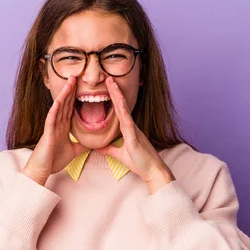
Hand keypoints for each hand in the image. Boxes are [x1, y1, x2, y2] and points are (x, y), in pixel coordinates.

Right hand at [22, 76, 86, 185]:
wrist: (42, 171)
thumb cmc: (53, 160)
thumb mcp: (74, 151)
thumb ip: (82, 145)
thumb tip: (94, 143)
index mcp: (63, 127)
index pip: (71, 108)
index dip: (76, 97)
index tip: (82, 86)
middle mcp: (57, 124)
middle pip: (65, 104)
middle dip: (70, 90)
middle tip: (76, 76)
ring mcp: (51, 128)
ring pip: (58, 108)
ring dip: (64, 95)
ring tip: (69, 82)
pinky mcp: (47, 134)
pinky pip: (51, 119)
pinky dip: (55, 110)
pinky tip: (58, 101)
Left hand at [95, 77, 175, 193]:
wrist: (153, 172)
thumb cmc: (140, 163)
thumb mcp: (119, 154)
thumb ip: (108, 149)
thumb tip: (96, 146)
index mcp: (128, 129)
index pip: (118, 110)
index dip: (113, 98)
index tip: (107, 87)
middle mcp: (131, 126)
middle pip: (120, 105)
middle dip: (114, 91)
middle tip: (108, 77)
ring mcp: (133, 130)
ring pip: (123, 109)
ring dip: (117, 95)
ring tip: (111, 82)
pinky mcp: (134, 137)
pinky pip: (127, 121)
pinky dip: (122, 110)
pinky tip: (118, 100)